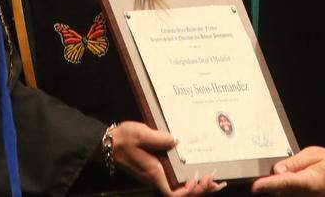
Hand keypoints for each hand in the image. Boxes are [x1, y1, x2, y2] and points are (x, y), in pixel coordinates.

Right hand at [109, 121, 226, 194]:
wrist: (109, 142)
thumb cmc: (123, 139)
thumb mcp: (141, 134)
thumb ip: (159, 138)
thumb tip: (176, 141)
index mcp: (153, 172)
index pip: (173, 193)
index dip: (188, 192)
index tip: (197, 181)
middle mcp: (156, 177)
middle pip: (181, 193)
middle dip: (200, 190)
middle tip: (215, 181)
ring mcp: (156, 174)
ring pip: (180, 187)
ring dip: (197, 186)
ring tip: (212, 179)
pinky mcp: (156, 169)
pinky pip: (175, 179)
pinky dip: (188, 178)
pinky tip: (196, 170)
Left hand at [250, 146, 324, 194]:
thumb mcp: (314, 155)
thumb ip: (293, 162)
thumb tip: (276, 170)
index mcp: (310, 182)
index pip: (286, 183)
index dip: (269, 185)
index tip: (256, 187)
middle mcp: (306, 196)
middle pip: (279, 190)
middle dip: (276, 180)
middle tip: (291, 170)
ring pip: (281, 194)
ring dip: (281, 186)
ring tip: (298, 177)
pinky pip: (286, 196)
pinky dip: (286, 190)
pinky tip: (294, 185)